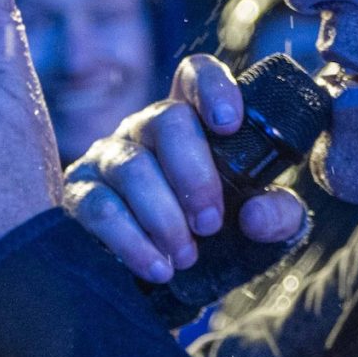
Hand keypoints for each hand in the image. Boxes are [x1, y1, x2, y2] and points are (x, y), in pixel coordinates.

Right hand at [63, 55, 307, 284]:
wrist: (161, 281)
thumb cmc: (210, 237)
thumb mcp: (256, 227)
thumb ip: (277, 215)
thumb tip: (257, 215)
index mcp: (192, 122)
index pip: (195, 75)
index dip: (212, 88)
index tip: (230, 124)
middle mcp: (146, 128)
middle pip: (167, 120)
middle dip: (195, 176)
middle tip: (211, 224)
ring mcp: (108, 157)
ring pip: (133, 168)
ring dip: (164, 217)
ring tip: (186, 256)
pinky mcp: (80, 195)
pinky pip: (102, 208)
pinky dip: (134, 242)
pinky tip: (158, 267)